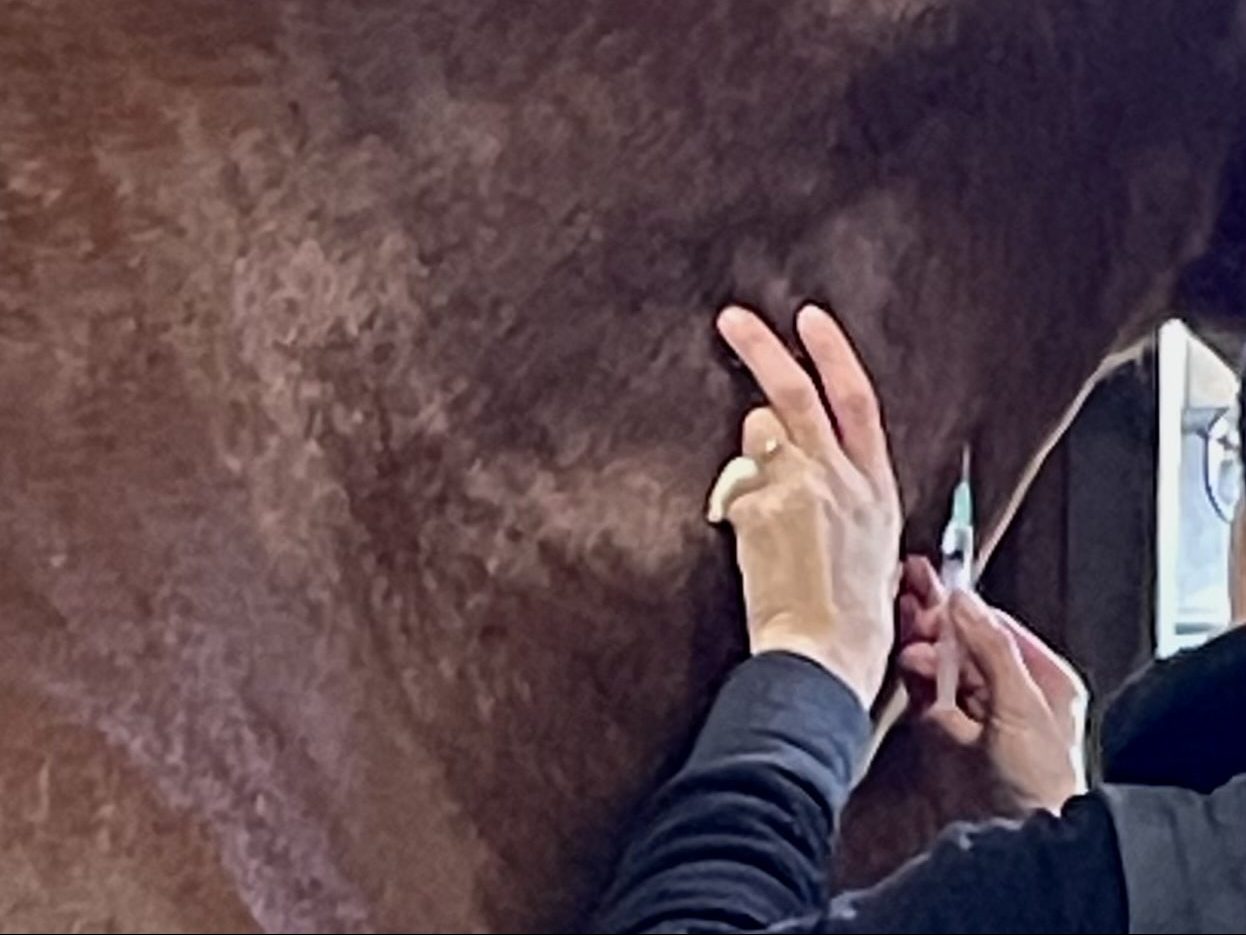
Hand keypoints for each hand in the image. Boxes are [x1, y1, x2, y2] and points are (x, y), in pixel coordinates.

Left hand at [709, 304, 901, 707]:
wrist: (826, 654)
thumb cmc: (851, 616)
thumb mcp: (869, 546)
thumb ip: (837, 493)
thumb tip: (791, 459)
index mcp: (876, 486)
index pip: (856, 399)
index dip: (833, 354)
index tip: (810, 321)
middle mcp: (841, 477)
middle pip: (797, 391)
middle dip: (763, 347)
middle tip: (733, 319)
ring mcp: (800, 488)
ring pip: (758, 437)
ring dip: (750, 453)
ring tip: (762, 504)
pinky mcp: (762, 508)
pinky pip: (737, 489)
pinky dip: (738, 504)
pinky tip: (754, 545)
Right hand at [897, 557, 1087, 812]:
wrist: (1018, 841)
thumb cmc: (1041, 784)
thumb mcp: (1021, 704)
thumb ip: (990, 648)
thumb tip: (965, 602)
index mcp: (1043, 680)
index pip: (996, 626)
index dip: (963, 606)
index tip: (935, 585)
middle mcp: (1010, 693)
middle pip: (965, 642)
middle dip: (937, 621)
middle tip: (911, 598)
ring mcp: (976, 714)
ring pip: (942, 664)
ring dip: (923, 646)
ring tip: (910, 637)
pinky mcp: (947, 736)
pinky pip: (927, 693)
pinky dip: (915, 674)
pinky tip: (908, 660)